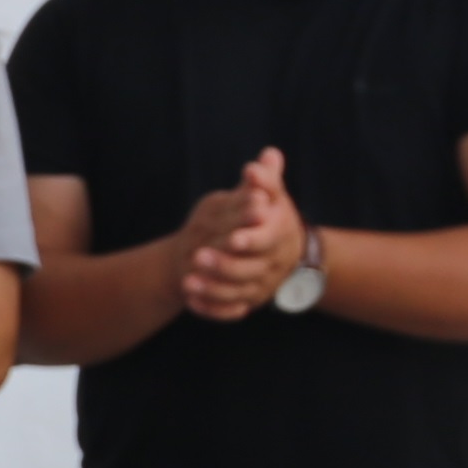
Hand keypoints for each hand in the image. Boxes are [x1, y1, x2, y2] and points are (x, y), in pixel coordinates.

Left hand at [180, 147, 304, 318]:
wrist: (279, 251)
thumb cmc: (270, 216)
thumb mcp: (271, 196)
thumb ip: (266, 179)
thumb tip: (266, 155)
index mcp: (280, 237)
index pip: (268, 240)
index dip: (251, 240)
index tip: (231, 238)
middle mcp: (273, 265)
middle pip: (250, 270)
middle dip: (224, 265)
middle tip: (197, 257)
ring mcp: (260, 287)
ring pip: (237, 294)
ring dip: (212, 289)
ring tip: (186, 282)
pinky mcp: (247, 303)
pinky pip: (230, 312)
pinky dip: (212, 309)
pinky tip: (190, 301)